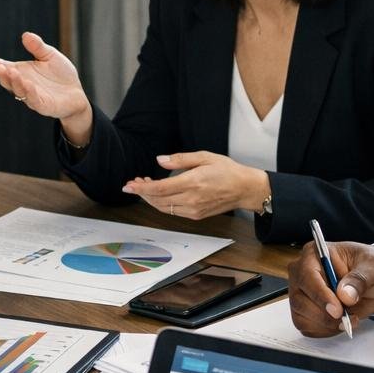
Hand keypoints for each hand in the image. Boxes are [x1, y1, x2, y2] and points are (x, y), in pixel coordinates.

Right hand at [0, 32, 93, 142]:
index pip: (4, 68)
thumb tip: (25, 35)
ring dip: (13, 81)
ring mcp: (31, 96)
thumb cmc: (60, 75)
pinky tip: (27, 83)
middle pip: (7, 80)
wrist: (76, 94)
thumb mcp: (50, 56)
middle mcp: (23, 84)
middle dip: (1, 73)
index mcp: (21, 72)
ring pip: (18, 90)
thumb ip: (38, 47)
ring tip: (10, 71)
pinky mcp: (42, 105)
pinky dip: (29, 91)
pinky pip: (33, 99)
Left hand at [121, 152, 268, 218]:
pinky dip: (162, 203)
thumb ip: (180, 159)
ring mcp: (193, 210)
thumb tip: (160, 160)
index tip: (128, 185)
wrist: (245, 189)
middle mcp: (192, 199)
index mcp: (193, 183)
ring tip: (145, 186)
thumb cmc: (227, 170)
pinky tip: (160, 194)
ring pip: (163, 208)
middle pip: (157, 200)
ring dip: (151, 199)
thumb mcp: (204, 156)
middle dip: (142, 193)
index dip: (141, 188)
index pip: (159, 189)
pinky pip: (173, 211)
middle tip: (135, 183)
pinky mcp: (196, 216)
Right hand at [288, 241, 373, 337]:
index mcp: (314, 254)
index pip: (308, 276)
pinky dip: (325, 330)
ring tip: (349, 319)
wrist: (373, 281)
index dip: (321, 295)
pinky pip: (307, 327)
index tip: (337, 310)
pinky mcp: (303, 311)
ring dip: (327, 325)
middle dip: (325, 315)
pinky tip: (340, 322)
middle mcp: (301, 273)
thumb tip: (345, 295)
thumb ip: (360, 279)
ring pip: (302, 317)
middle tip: (348, 319)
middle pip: (300, 300)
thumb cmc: (370, 268)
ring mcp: (300, 293)